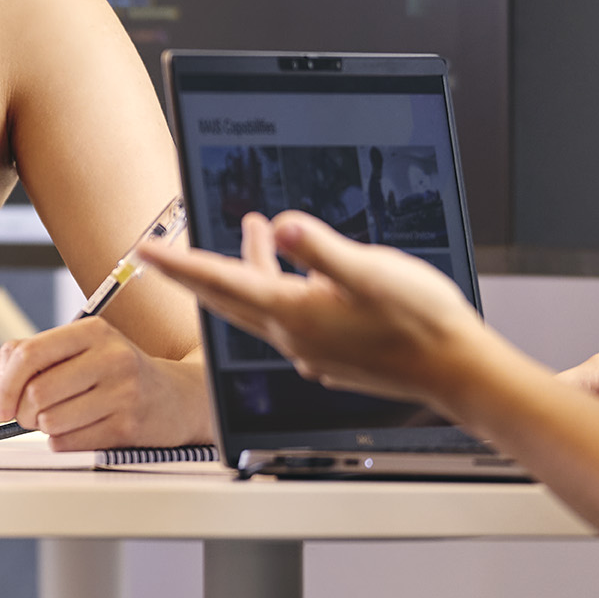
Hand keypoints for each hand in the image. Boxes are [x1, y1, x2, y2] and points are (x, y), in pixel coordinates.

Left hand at [0, 316, 216, 452]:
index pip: (29, 354)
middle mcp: (111, 357)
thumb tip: (1, 387)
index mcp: (93, 331)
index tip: (0, 404)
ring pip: (50, 421)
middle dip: (23, 413)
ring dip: (44, 428)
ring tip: (61, 420)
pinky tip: (79, 430)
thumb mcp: (83, 349)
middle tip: (30, 417)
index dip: (4, 384)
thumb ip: (36, 355)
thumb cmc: (118, 374)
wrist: (178, 398)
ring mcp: (123, 392)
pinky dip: (63, 442)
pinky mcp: (127, 426)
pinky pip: (69, 442)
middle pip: (36, 392)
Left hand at [141, 212, 483, 407]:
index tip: (142, 250)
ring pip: (261, 305)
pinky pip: (288, 317)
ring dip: (247, 267)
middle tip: (159, 251)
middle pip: (227, 298)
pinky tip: (296, 275)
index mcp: (294, 315)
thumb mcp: (371, 271)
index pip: (220, 283)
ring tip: (255, 226)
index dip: (177, 265)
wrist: (456, 373)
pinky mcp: (332, 352)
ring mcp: (312, 348)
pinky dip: (279, 288)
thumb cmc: (421, 324)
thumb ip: (321, 248)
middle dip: (193, 270)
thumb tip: (279, 224)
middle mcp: (293, 337)